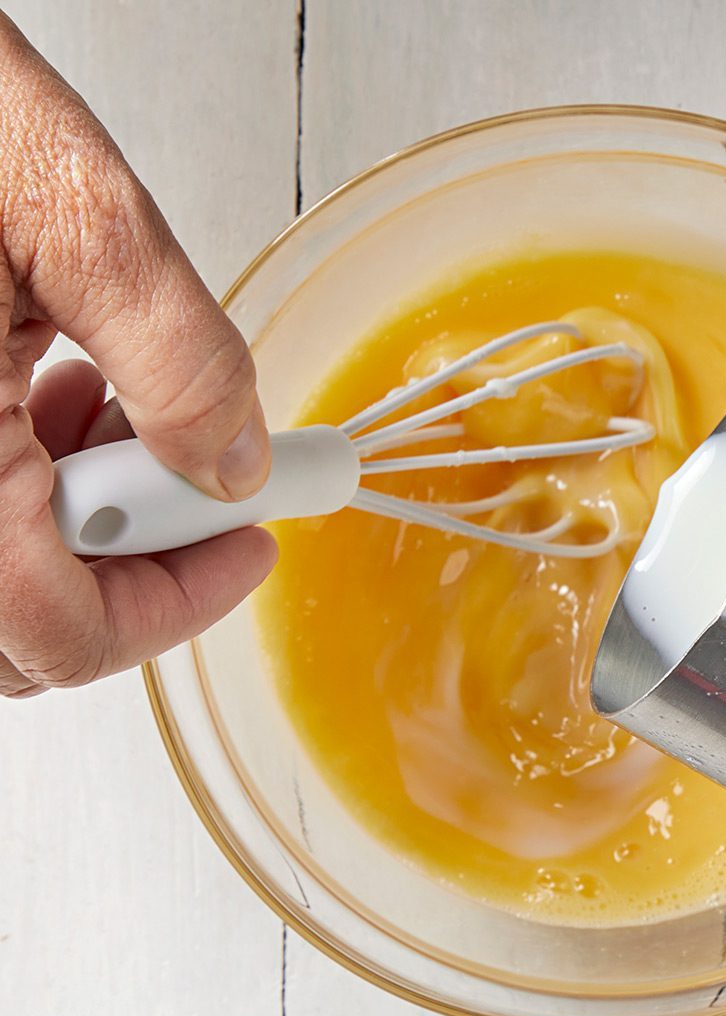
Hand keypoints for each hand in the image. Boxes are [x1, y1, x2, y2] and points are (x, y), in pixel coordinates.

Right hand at [0, 15, 275, 698]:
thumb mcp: (80, 216)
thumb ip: (180, 360)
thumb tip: (234, 463)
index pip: (66, 635)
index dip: (178, 606)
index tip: (248, 544)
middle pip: (17, 627)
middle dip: (125, 565)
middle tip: (190, 479)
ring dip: (68, 519)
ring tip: (109, 406)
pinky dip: (7, 477)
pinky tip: (39, 386)